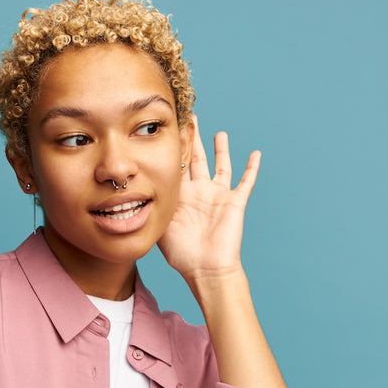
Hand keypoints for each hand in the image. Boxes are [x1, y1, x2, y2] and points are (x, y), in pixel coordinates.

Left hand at [157, 115, 260, 282]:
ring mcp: (217, 196)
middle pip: (196, 159)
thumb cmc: (181, 254)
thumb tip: (132, 193)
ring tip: (219, 133)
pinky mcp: (234, 202)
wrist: (205, 268)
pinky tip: (255, 154)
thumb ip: (151, 207)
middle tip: (190, 119)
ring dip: (221, 150)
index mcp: (180, 196)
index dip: (173, 148)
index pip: (176, 165)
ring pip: (221, 166)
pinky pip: (246, 182)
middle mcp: (199, 192)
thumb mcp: (160, 225)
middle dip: (193, 140)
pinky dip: (251, 168)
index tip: (168, 128)